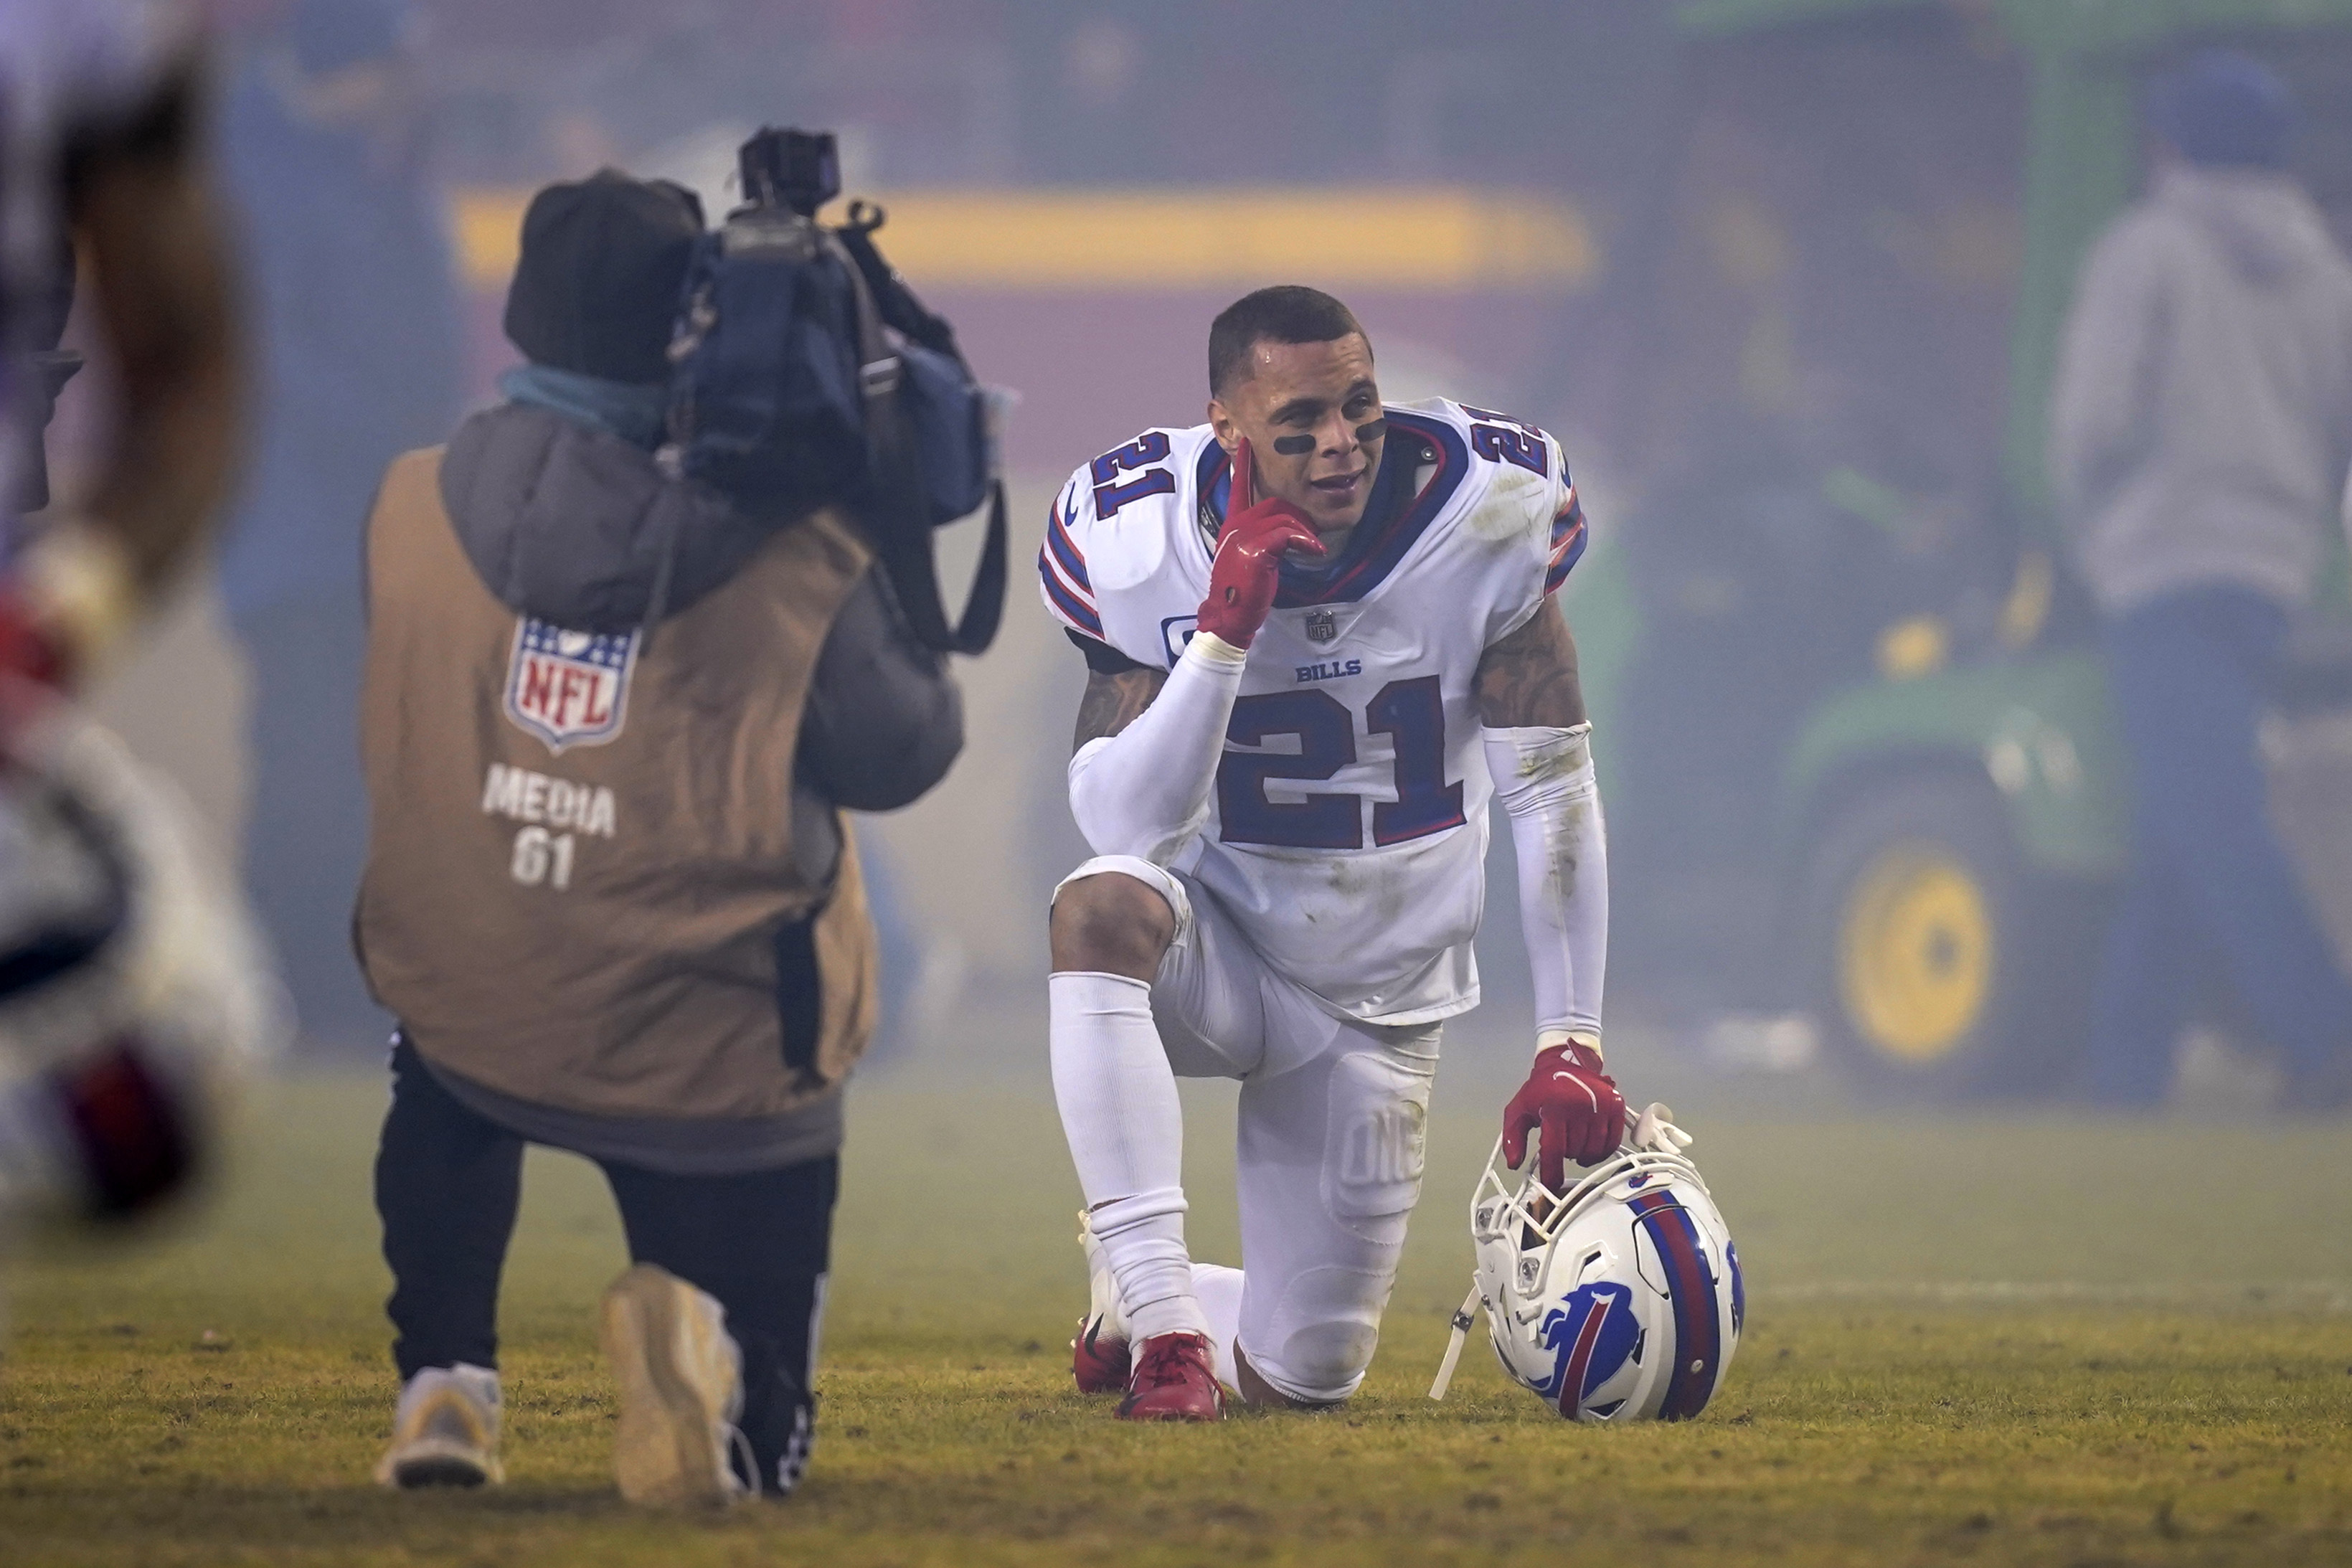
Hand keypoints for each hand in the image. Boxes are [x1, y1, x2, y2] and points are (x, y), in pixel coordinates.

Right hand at [1197, 438, 1322, 648]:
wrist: (1229, 615)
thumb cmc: (1242, 590)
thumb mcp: (1251, 555)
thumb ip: (1264, 537)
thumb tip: (1290, 531)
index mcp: (1234, 523)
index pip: (1240, 486)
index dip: (1243, 463)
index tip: (1246, 441)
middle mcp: (1236, 524)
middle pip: (1276, 503)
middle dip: (1298, 518)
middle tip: (1309, 538)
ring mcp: (1243, 535)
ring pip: (1284, 516)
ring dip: (1304, 532)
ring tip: (1311, 549)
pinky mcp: (1255, 549)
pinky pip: (1288, 534)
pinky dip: (1305, 541)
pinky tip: (1314, 551)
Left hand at [1501, 1035, 1625, 1192]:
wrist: (1567, 1061)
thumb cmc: (1541, 1089)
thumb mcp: (1518, 1110)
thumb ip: (1512, 1137)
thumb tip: (1514, 1164)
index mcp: (1554, 1108)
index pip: (1554, 1150)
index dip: (1552, 1173)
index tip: (1551, 1186)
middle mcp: (1580, 1106)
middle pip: (1574, 1152)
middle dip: (1565, 1155)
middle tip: (1561, 1143)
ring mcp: (1600, 1106)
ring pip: (1594, 1151)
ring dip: (1583, 1154)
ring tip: (1574, 1142)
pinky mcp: (1616, 1105)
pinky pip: (1612, 1143)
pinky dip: (1602, 1150)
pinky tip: (1591, 1144)